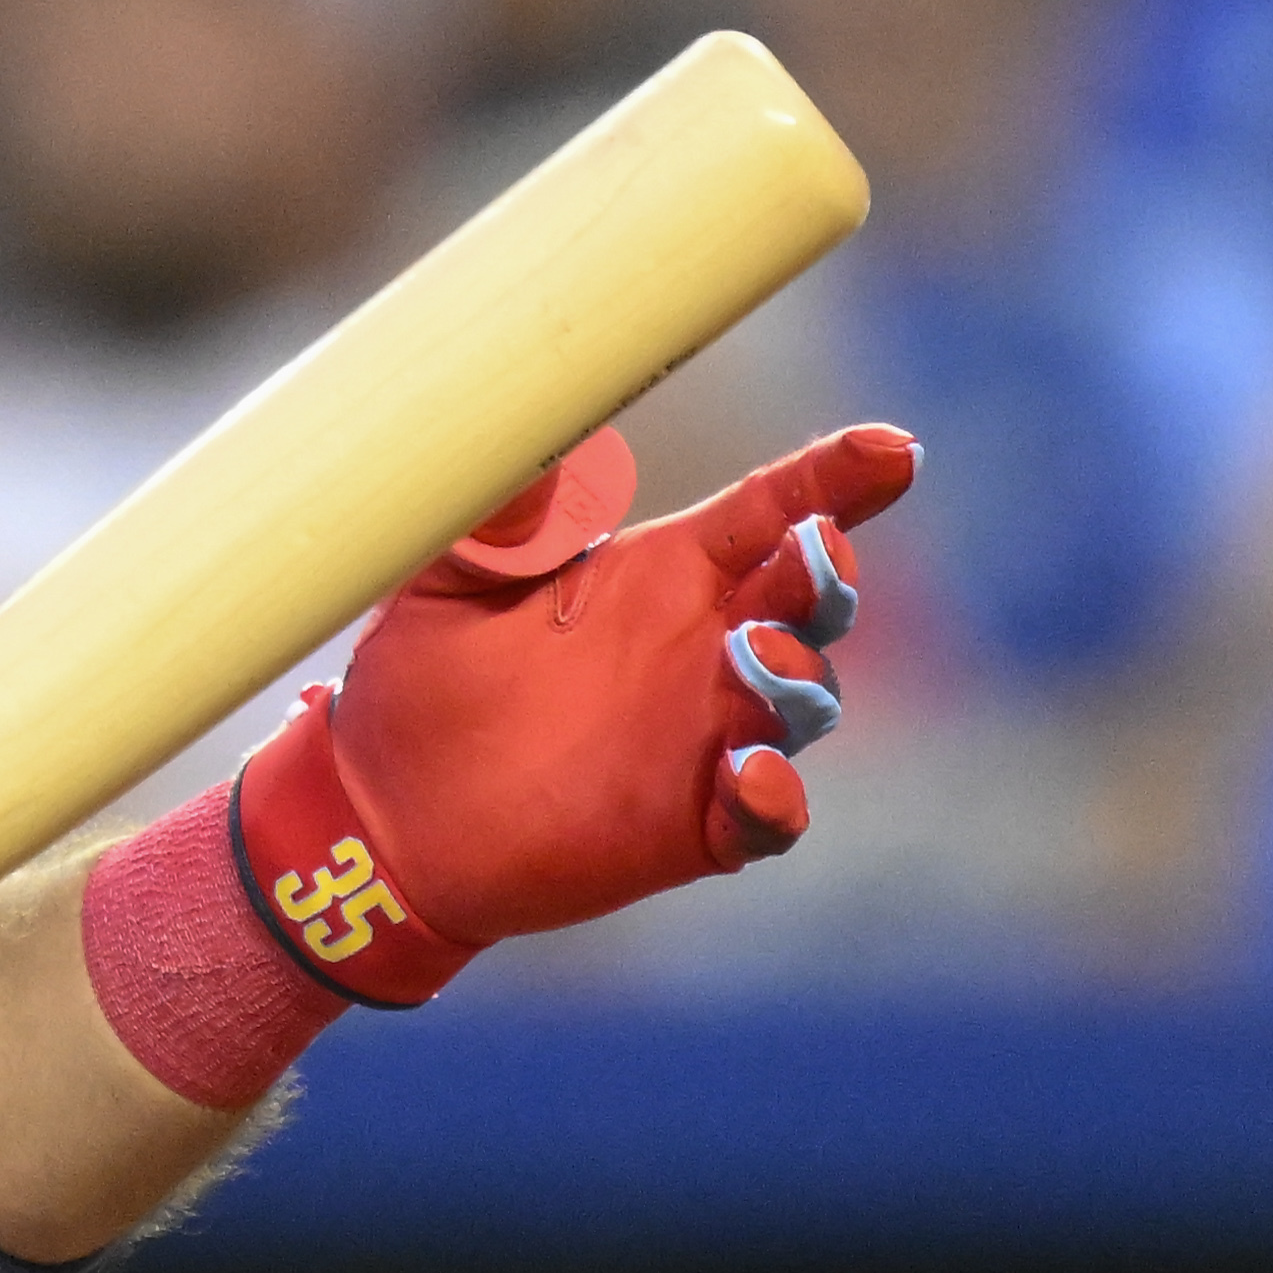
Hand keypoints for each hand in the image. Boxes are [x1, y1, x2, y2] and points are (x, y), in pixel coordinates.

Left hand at [231, 423, 917, 1006]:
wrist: (382, 813)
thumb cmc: (419, 684)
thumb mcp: (444, 583)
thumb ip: (496, 521)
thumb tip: (542, 448)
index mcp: (656, 577)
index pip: (766, 514)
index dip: (834, 479)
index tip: (889, 450)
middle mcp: (701, 650)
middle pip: (807, 601)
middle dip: (827, 576)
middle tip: (814, 553)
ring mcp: (709, 739)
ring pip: (802, 703)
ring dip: (797, 679)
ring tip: (755, 659)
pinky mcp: (696, 824)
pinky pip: (767, 814)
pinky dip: (774, 797)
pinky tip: (748, 777)